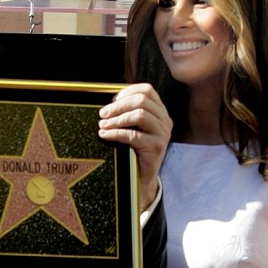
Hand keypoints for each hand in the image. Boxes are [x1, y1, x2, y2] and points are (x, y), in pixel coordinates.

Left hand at [97, 83, 171, 210]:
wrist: (141, 177)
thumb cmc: (134, 149)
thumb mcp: (133, 127)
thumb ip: (127, 112)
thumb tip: (108, 103)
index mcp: (160, 111)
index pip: (147, 90)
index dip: (127, 91)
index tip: (112, 100)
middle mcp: (164, 120)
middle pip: (142, 100)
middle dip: (118, 106)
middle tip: (102, 114)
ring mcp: (163, 133)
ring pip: (139, 115)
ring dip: (117, 119)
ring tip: (102, 125)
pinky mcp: (157, 147)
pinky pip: (133, 135)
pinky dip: (116, 133)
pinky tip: (105, 135)